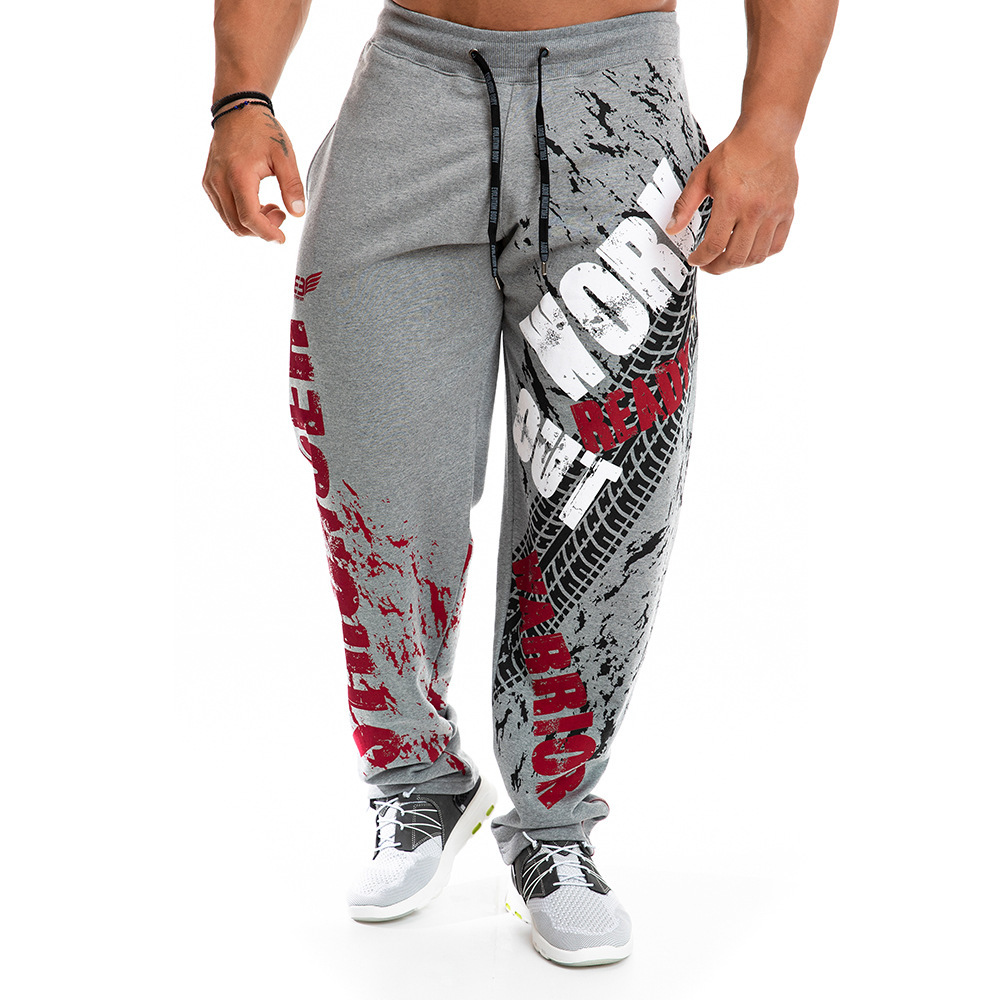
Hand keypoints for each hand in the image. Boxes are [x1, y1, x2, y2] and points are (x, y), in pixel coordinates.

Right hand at [202, 106, 304, 242]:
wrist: (238, 110)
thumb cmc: (263, 131)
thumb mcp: (284, 156)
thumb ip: (292, 186)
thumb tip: (298, 214)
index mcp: (238, 175)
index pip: (249, 218)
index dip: (267, 233)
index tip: (282, 239)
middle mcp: (219, 181)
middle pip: (238, 225)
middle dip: (262, 229)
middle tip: (280, 213)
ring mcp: (210, 183)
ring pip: (230, 221)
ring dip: (252, 224)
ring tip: (271, 207)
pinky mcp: (208, 183)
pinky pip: (224, 211)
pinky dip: (241, 215)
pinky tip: (257, 202)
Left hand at [665, 126, 797, 274]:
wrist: (767, 134)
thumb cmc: (735, 152)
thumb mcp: (701, 176)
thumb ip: (684, 205)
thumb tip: (672, 229)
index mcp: (731, 201)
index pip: (714, 245)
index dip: (701, 259)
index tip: (695, 259)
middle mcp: (755, 210)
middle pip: (735, 257)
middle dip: (717, 268)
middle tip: (708, 265)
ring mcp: (774, 212)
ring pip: (756, 256)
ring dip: (738, 264)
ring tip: (726, 258)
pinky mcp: (787, 211)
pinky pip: (776, 246)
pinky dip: (761, 254)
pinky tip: (748, 249)